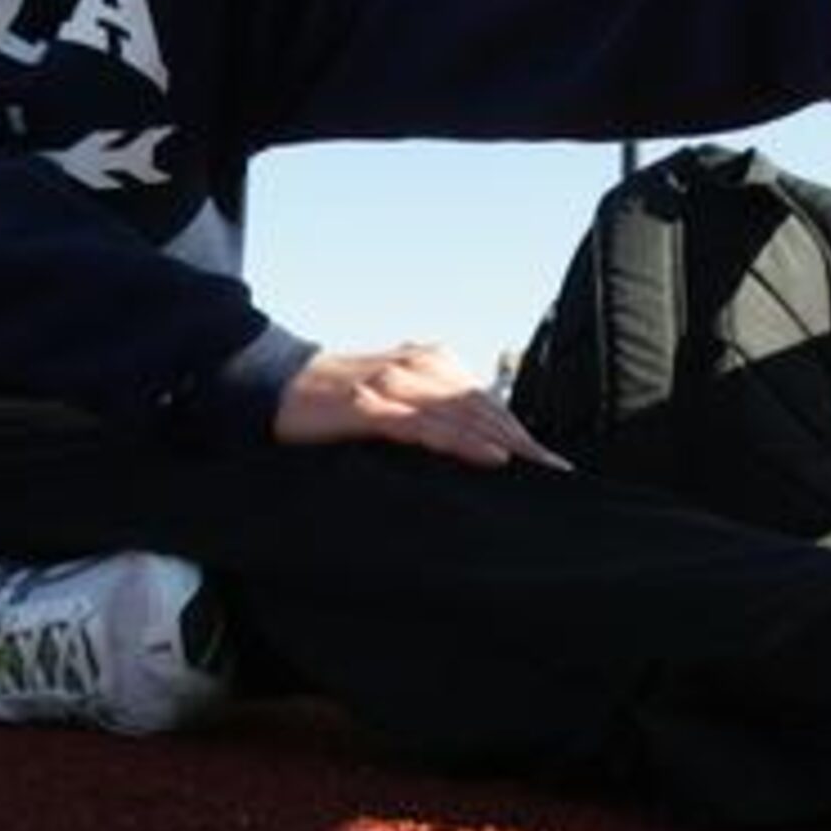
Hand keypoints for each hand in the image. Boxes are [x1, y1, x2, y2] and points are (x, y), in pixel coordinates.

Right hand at [273, 342, 571, 469]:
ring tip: (539, 468)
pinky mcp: (368, 408)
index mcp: (427, 360)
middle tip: (558, 471)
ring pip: (462, 416)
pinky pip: (425, 428)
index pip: (484, 398)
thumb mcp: (391, 395)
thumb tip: (472, 442)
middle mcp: (416, 366)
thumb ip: (427, 408)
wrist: (272, 385)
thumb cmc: (334, 399)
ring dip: (505, 443)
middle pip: (482, 406)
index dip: (519, 428)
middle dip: (523, 440)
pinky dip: (462, 444)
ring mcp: (392, 385)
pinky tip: (492, 459)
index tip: (550, 459)